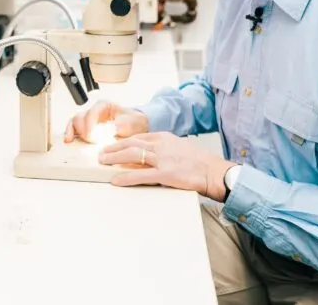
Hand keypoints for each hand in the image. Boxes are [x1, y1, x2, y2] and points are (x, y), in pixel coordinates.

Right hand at [63, 100, 148, 143]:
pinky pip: (74, 128)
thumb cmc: (134, 122)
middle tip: (89, 141)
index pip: (91, 113)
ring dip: (74, 132)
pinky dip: (71, 134)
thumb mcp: (130, 123)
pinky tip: (69, 141)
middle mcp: (94, 111)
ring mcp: (90, 119)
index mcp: (104, 106)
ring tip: (73, 141)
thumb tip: (106, 130)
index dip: (89, 125)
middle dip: (82, 130)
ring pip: (75, 122)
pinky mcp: (87, 128)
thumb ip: (118, 126)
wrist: (137, 127)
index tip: (91, 137)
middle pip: (80, 117)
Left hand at [98, 132, 235, 200]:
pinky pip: (140, 175)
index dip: (123, 141)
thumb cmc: (200, 162)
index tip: (112, 144)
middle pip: (131, 143)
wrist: (215, 172)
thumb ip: (164, 148)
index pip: (139, 137)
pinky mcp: (166, 174)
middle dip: (113, 147)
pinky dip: (126, 177)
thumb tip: (149, 155)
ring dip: (114, 158)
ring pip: (132, 155)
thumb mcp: (180, 147)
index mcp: (165, 137)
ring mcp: (163, 159)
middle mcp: (162, 145)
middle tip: (102, 153)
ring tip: (103, 162)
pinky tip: (116, 180)